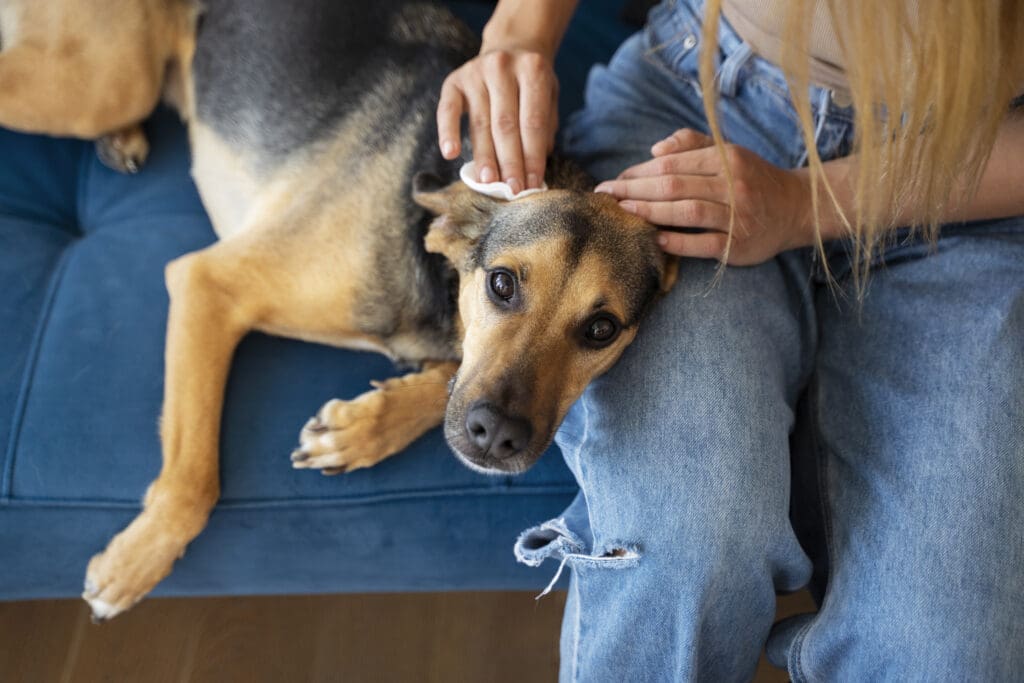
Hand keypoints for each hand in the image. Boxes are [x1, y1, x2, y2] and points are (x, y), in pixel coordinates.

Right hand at [437, 48, 557, 193]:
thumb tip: (533, 171)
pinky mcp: (454, 80)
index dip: (533, 157)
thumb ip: (545, 128)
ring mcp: (476, 72)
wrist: (511, 46)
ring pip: (481, 123)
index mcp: (533, 70)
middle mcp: (503, 67)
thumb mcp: (548, 96)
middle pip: (506, 125)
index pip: (533, 122)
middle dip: (510, 162)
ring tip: (488, 183)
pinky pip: (448, 110)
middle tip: (511, 190)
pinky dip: (447, 132)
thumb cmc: (530, 83)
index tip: (532, 184)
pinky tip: (450, 154)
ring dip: (485, 156)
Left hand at [595, 129, 814, 264]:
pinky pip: (704, 244)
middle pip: (674, 186)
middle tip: (606, 196)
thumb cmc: (752, 178)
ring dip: (651, 212)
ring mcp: (738, 216)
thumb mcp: (728, 152)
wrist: (796, 208)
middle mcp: (733, 185)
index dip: (639, 172)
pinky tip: (655, 239)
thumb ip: (692, 144)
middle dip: (635, 190)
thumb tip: (655, 150)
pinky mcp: (740, 246)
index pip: (673, 164)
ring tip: (624, 212)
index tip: (614, 180)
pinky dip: (678, 242)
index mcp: (726, 159)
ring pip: (687, 212)